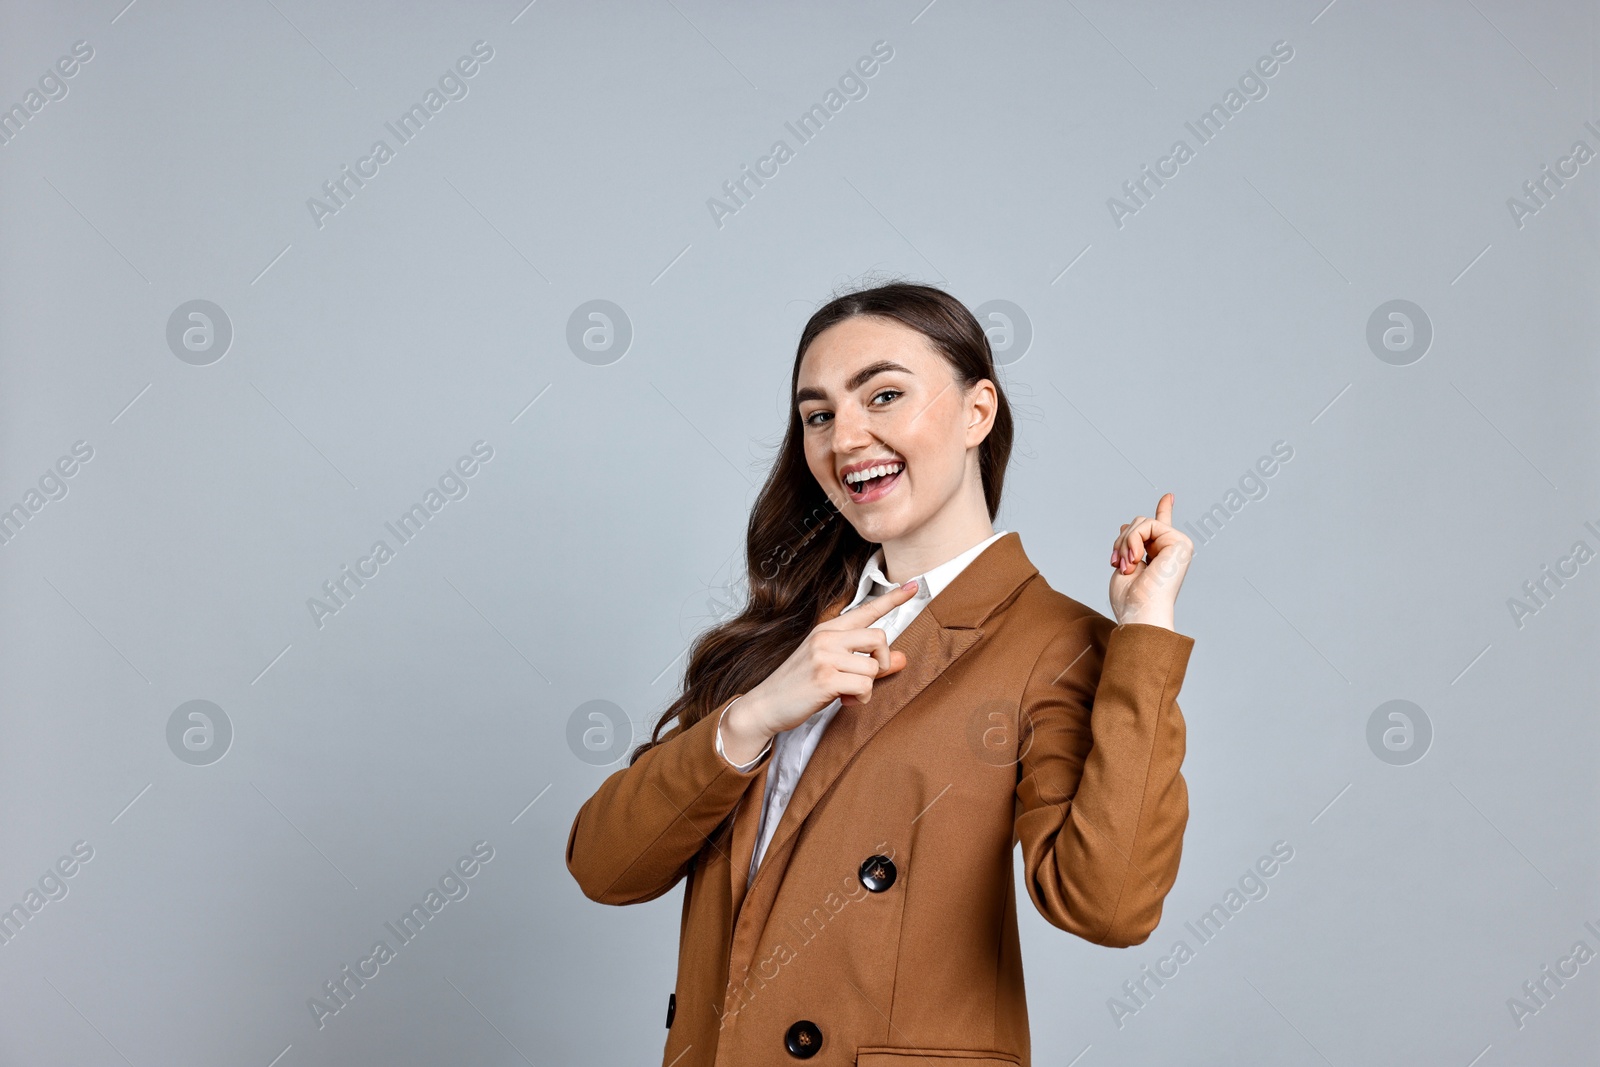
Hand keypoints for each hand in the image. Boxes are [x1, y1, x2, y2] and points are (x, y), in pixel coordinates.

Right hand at [725, 578, 918, 752]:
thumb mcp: (832, 667)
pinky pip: (865, 685)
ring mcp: (824, 656)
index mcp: (828, 629)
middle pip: (879, 637)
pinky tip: (845, 700)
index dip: (892, 598)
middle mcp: (826, 637)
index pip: (866, 610)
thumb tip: (902, 659)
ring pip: (874, 666)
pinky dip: (861, 698)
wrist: (766, 705)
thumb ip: (867, 661)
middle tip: (867, 676)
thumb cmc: (799, 685)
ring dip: (867, 686)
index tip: (913, 586)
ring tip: (847, 692)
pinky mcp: (825, 678)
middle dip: (882, 661)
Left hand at [1108, 492, 1191, 629]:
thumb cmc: (1130, 600)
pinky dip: (1133, 540)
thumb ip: (1129, 545)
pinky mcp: (1180, 543)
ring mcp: (1178, 545)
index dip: (1165, 509)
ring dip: (1125, 542)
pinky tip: (1135, 559)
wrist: (1141, 613)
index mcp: (1161, 556)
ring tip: (1126, 565)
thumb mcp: (1124, 565)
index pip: (1162, 527)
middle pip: (1140, 523)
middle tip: (1117, 563)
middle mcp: (1172, 549)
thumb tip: (1125, 525)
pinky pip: (1148, 524)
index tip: (1169, 496)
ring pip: (1142, 521)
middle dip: (1121, 540)